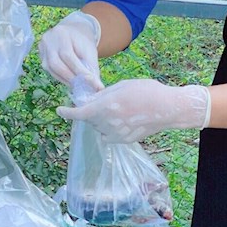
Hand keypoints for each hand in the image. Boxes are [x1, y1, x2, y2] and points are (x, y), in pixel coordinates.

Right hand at [38, 11, 102, 88]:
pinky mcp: (41, 55)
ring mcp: (42, 48)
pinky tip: (69, 80)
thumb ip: (92, 67)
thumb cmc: (82, 40)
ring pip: (51, 69)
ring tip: (77, 85)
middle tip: (84, 87)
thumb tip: (96, 87)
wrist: (72, 30)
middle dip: (71, 78)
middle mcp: (48, 40)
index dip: (80, 72)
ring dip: (65, 80)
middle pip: (56, 64)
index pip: (69, 56)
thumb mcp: (90, 50)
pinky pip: (49, 70)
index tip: (93, 84)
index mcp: (62, 34)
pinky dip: (60, 77)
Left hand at [57, 78, 210, 142]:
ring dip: (100, 120)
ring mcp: (116, 134)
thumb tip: (89, 101)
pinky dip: (109, 129)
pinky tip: (121, 120)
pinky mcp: (124, 140)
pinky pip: (109, 135)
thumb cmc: (145, 91)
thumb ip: (102, 95)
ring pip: (98, 128)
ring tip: (118, 109)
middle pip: (89, 119)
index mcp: (104, 107)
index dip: (67, 112)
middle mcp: (107, 123)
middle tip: (103, 101)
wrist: (167, 108)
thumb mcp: (120, 87)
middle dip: (91, 110)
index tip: (59, 110)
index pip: (79, 113)